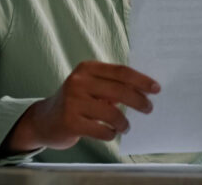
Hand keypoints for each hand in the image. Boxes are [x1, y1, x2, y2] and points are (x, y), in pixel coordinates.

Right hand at [1, 61, 159, 154]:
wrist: (45, 120)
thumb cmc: (76, 101)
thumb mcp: (91, 87)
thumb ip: (113, 85)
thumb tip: (145, 90)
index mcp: (87, 68)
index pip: (121, 72)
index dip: (141, 80)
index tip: (156, 89)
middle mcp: (78, 81)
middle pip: (119, 90)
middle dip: (139, 101)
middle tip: (149, 109)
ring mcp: (72, 101)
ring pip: (112, 113)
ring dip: (124, 122)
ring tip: (125, 127)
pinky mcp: (70, 122)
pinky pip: (101, 130)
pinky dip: (110, 133)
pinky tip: (111, 133)